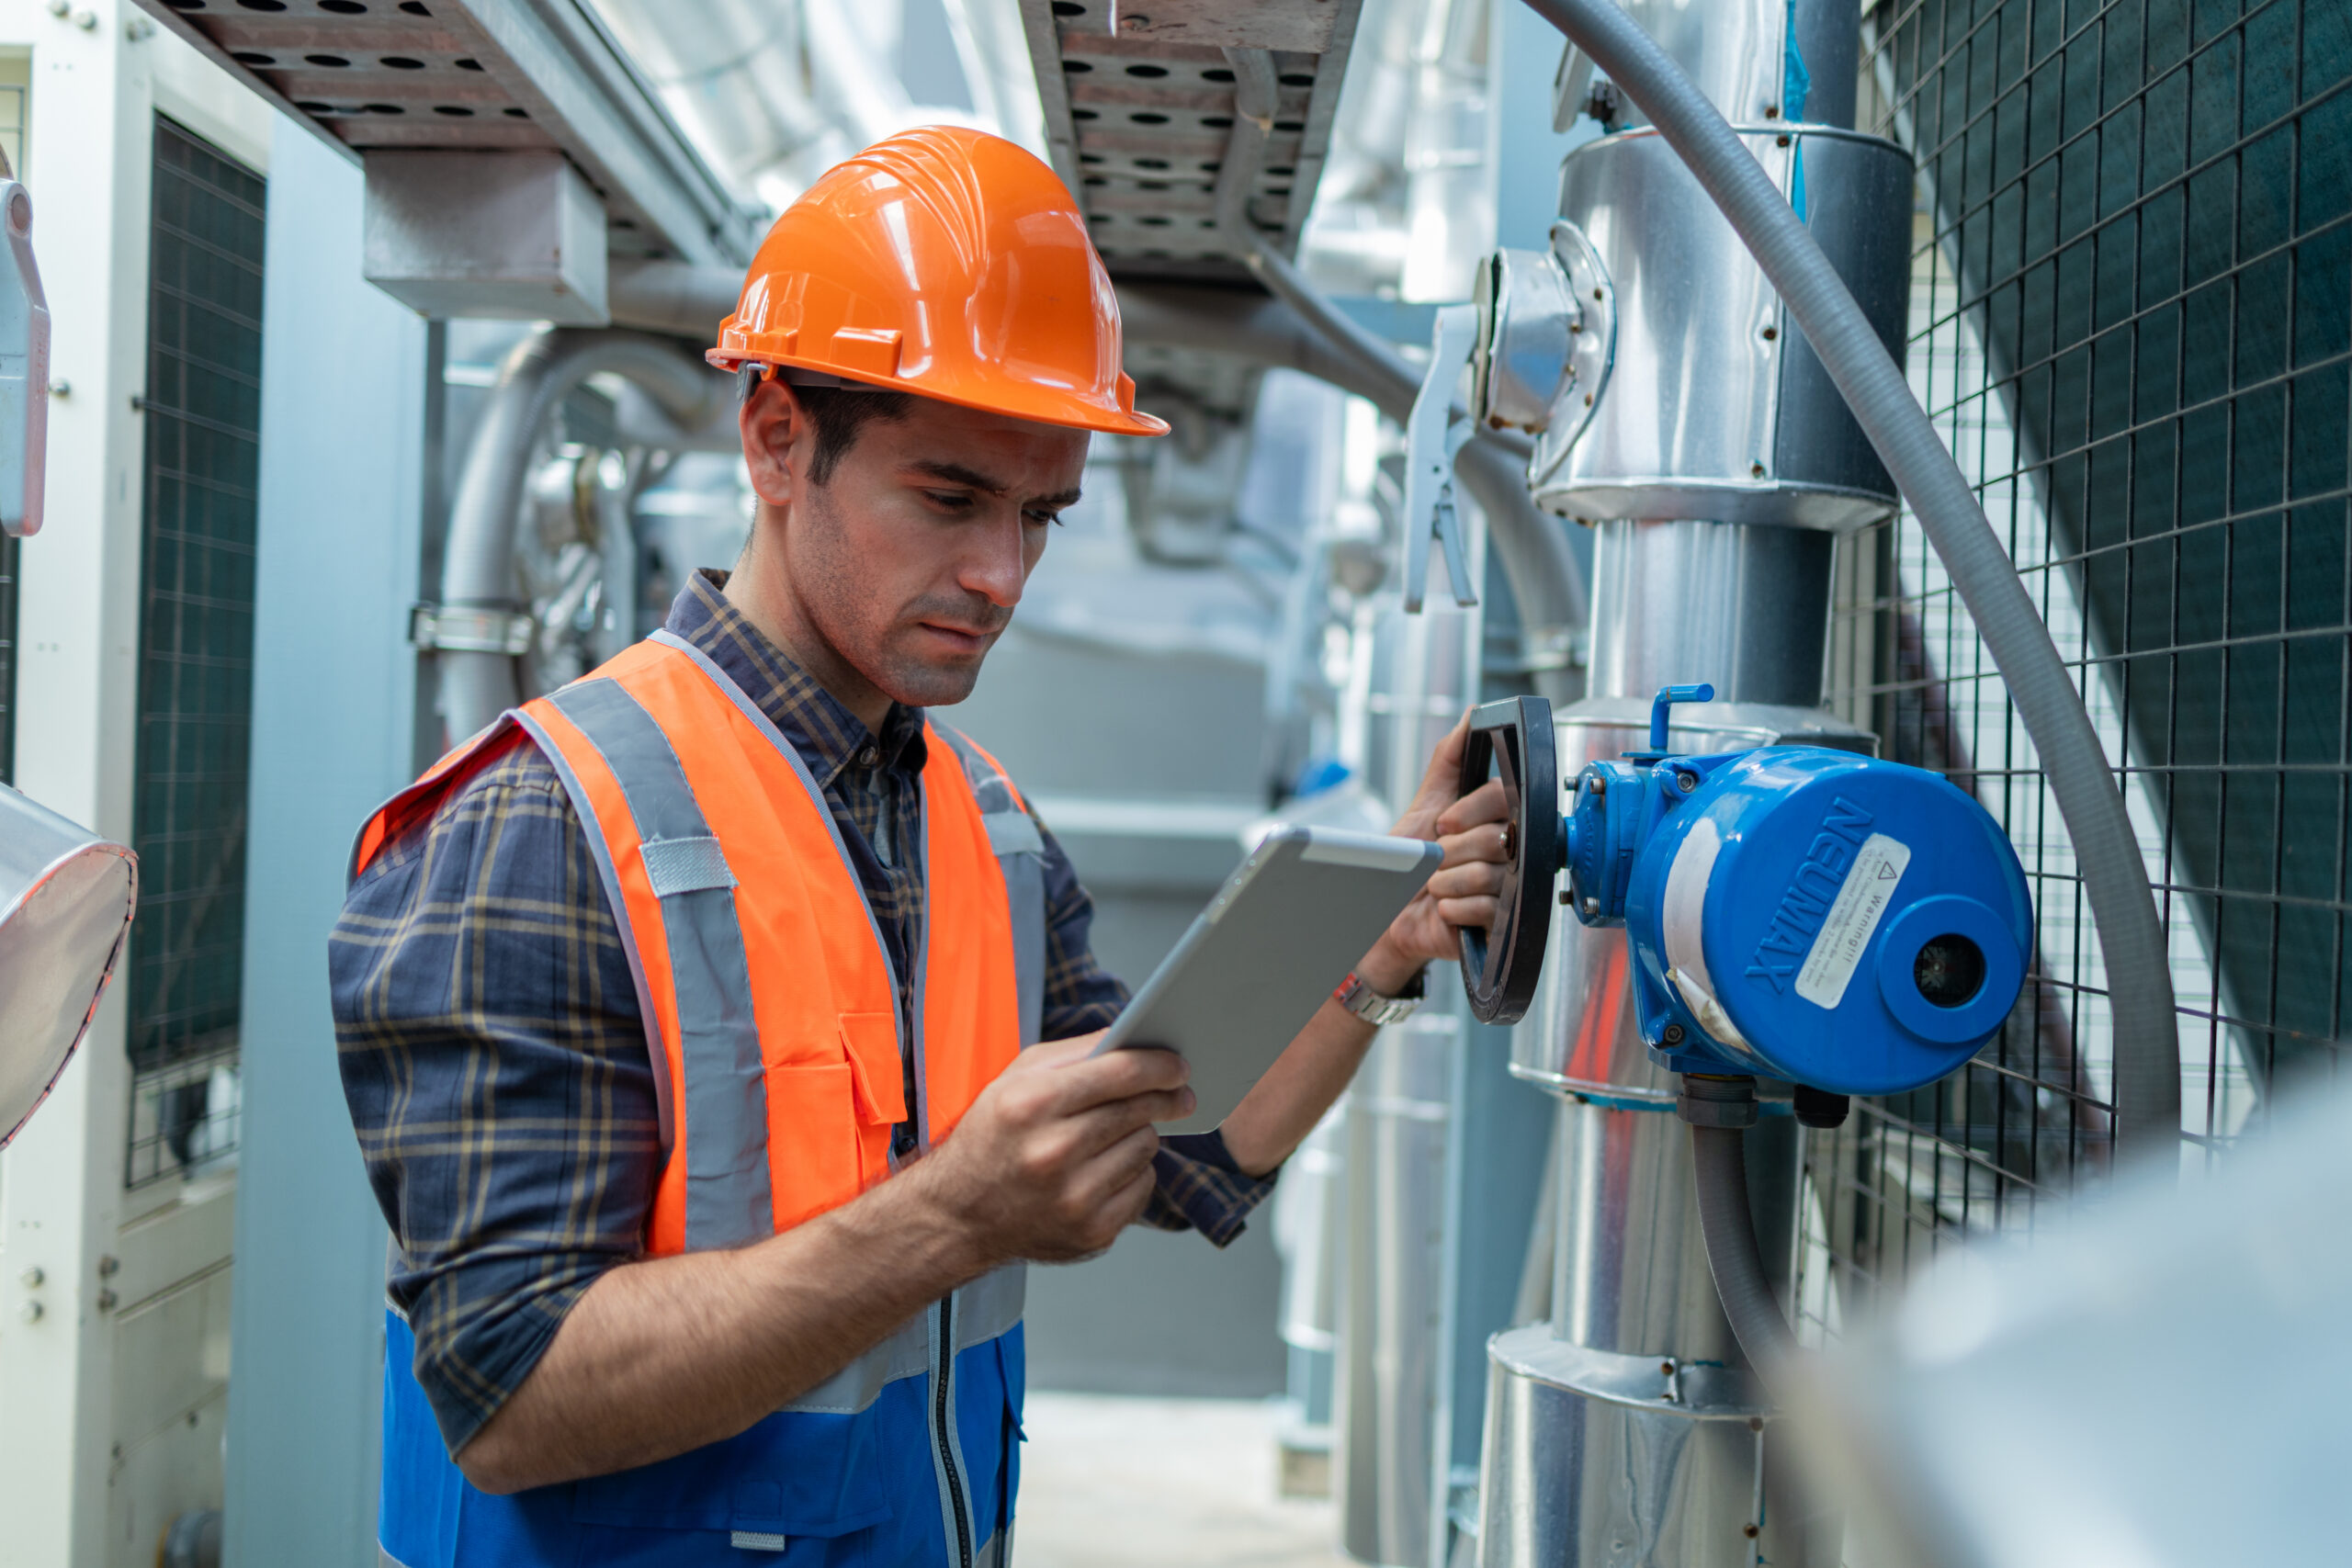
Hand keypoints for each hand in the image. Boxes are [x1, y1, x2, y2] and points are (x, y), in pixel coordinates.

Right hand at [916, 1034, 1193, 1265]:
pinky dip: (1132, 1174)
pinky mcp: (1092, 1233)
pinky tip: (1105, 1170)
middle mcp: (1053, 1152)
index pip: (1120, 1074)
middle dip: (1165, 1098)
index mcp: (1031, 1105)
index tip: (1180, 1065)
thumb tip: (1134, 1041)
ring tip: (1115, 1136)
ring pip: (1145, 1148)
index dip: (1159, 1065)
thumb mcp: (1014, 1080)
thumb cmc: (989, 1138)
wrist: (957, 1216)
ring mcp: (1074, 1198)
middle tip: (1180, 1094)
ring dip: (1140, 1136)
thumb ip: (1075, 1054)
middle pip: (1139, 1111)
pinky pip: (1143, 1187)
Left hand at [1359, 713, 1513, 989]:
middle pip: (1494, 839)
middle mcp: (1511, 851)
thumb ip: (1450, 759)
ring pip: (1487, 875)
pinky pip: (1485, 909)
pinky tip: (1445, 908)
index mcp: (1498, 819)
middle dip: (1450, 851)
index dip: (1467, 810)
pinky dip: (1453, 908)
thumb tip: (1471, 715)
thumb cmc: (1410, 861)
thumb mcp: (1426, 803)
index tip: (1442, 823)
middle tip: (1436, 860)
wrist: (1391, 912)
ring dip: (1446, 882)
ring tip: (1436, 886)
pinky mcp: (1501, 923)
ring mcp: (1509, 888)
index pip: (1500, 799)